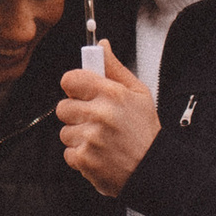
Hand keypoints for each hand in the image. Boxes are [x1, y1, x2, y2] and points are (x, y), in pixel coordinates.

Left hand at [57, 47, 160, 197]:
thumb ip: (115, 68)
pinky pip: (68, 152)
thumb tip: (102, 46)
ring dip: (78, 136)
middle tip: (95, 120)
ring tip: (101, 139)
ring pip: (64, 131)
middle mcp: (99, 114)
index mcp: (112, 93)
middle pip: (63, 107)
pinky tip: (99, 153)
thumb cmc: (145, 132)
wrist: (153, 169)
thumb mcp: (139, 93)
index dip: (74, 87)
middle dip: (76, 114)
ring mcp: (90, 137)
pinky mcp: (84, 158)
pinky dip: (80, 155)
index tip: (81, 93)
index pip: (70, 79)